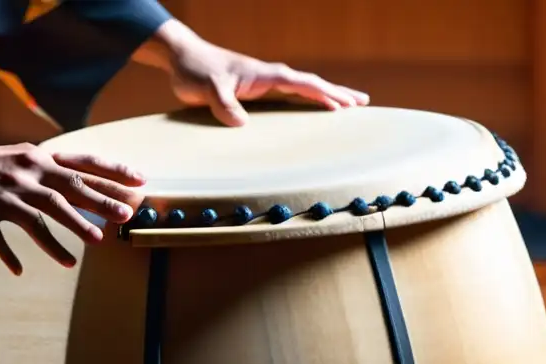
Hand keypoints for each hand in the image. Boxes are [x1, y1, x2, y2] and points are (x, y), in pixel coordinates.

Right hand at [0, 122, 146, 274]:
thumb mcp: (24, 158)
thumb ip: (52, 171)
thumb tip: (86, 184)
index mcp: (38, 159)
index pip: (82, 164)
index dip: (112, 172)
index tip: (140, 182)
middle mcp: (25, 175)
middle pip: (67, 189)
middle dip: (99, 202)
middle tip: (126, 217)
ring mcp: (4, 195)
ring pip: (40, 214)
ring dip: (68, 230)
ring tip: (94, 243)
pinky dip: (8, 254)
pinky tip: (20, 271)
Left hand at [135, 20, 369, 126]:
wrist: (182, 57)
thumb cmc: (196, 71)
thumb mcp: (209, 89)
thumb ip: (224, 105)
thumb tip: (241, 124)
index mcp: (265, 75)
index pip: (302, 84)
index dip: (324, 95)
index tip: (344, 105)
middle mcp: (269, 76)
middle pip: (311, 84)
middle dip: (337, 93)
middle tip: (363, 103)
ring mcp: (264, 82)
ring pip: (303, 89)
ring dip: (326, 96)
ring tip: (348, 105)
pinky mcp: (255, 90)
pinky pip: (289, 96)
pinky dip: (305, 101)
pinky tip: (311, 109)